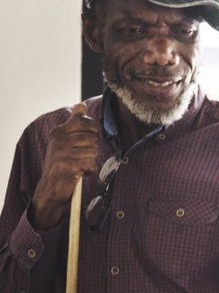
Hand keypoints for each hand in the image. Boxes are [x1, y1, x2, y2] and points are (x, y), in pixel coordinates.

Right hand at [30, 103, 99, 230]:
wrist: (51, 187)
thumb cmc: (62, 163)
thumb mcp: (65, 141)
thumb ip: (74, 123)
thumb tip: (80, 105)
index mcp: (58, 132)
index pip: (84, 122)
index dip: (92, 131)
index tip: (86, 140)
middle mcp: (58, 140)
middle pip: (92, 137)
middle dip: (92, 149)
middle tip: (81, 157)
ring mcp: (62, 153)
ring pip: (93, 151)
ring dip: (90, 161)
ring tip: (79, 165)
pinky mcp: (68, 166)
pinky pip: (91, 164)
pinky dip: (89, 170)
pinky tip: (80, 173)